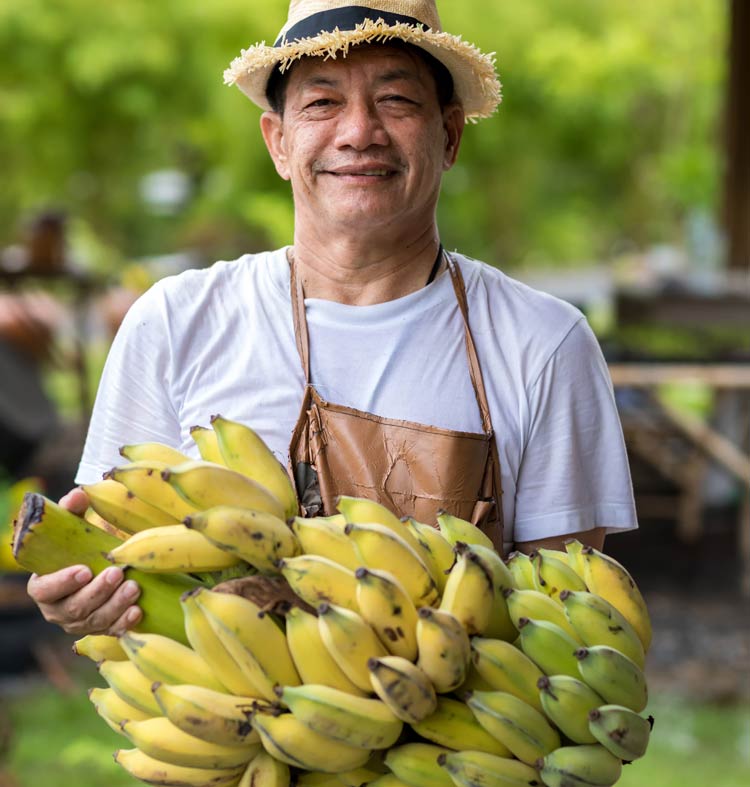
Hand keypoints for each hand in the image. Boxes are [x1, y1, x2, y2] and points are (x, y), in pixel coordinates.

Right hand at [26, 488, 142, 635]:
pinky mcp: (102, 629)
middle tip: (116, 573)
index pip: (45, 590)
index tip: (84, 570)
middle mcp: (58, 610)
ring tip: (134, 587)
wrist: (99, 568)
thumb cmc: (81, 547)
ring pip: (95, 621)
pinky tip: (138, 612)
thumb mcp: (74, 526)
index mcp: (44, 586)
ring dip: (115, 605)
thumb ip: (72, 510)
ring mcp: (80, 623)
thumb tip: (80, 493)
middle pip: (75, 608)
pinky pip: (112, 631)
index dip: (62, 582)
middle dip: (97, 591)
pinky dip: (125, 623)